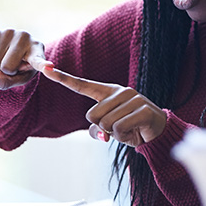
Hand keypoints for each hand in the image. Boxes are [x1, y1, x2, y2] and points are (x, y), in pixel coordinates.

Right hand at [0, 29, 53, 89]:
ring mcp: (10, 32)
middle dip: (5, 72)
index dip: (43, 65)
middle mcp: (25, 37)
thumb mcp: (18, 80)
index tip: (49, 68)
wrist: (9, 51)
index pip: (39, 60)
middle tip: (12, 65)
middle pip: (7, 68)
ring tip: (3, 59)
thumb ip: (5, 82)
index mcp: (37, 51)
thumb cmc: (19, 67)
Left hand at [40, 67, 166, 146]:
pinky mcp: (142, 109)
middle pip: (92, 116)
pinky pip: (120, 129)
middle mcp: (120, 91)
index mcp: (109, 92)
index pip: (82, 85)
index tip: (47, 69)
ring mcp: (132, 98)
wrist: (158, 132)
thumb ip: (97, 130)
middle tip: (120, 128)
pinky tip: (136, 131)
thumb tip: (102, 135)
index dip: (64, 78)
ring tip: (129, 129)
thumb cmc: (131, 128)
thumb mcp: (110, 130)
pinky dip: (124, 137)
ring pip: (106, 124)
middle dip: (103, 128)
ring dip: (115, 134)